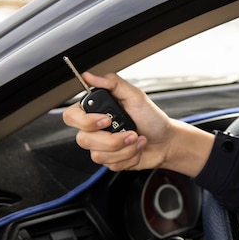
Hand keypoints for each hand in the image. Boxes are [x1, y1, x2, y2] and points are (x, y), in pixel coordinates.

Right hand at [63, 72, 213, 174]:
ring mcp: (102, 147)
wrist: (167, 141)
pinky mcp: (111, 161)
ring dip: (125, 148)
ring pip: (98, 155)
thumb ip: (112, 83)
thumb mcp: (135, 96)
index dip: (85, 121)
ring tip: (138, 138)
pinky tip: (138, 148)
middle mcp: (95, 130)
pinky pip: (111, 164)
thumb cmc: (152, 118)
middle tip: (131, 132)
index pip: (71, 116)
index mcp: (97, 111)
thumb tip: (90, 76)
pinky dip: (130, 156)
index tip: (106, 120)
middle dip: (112, 139)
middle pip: (83, 139)